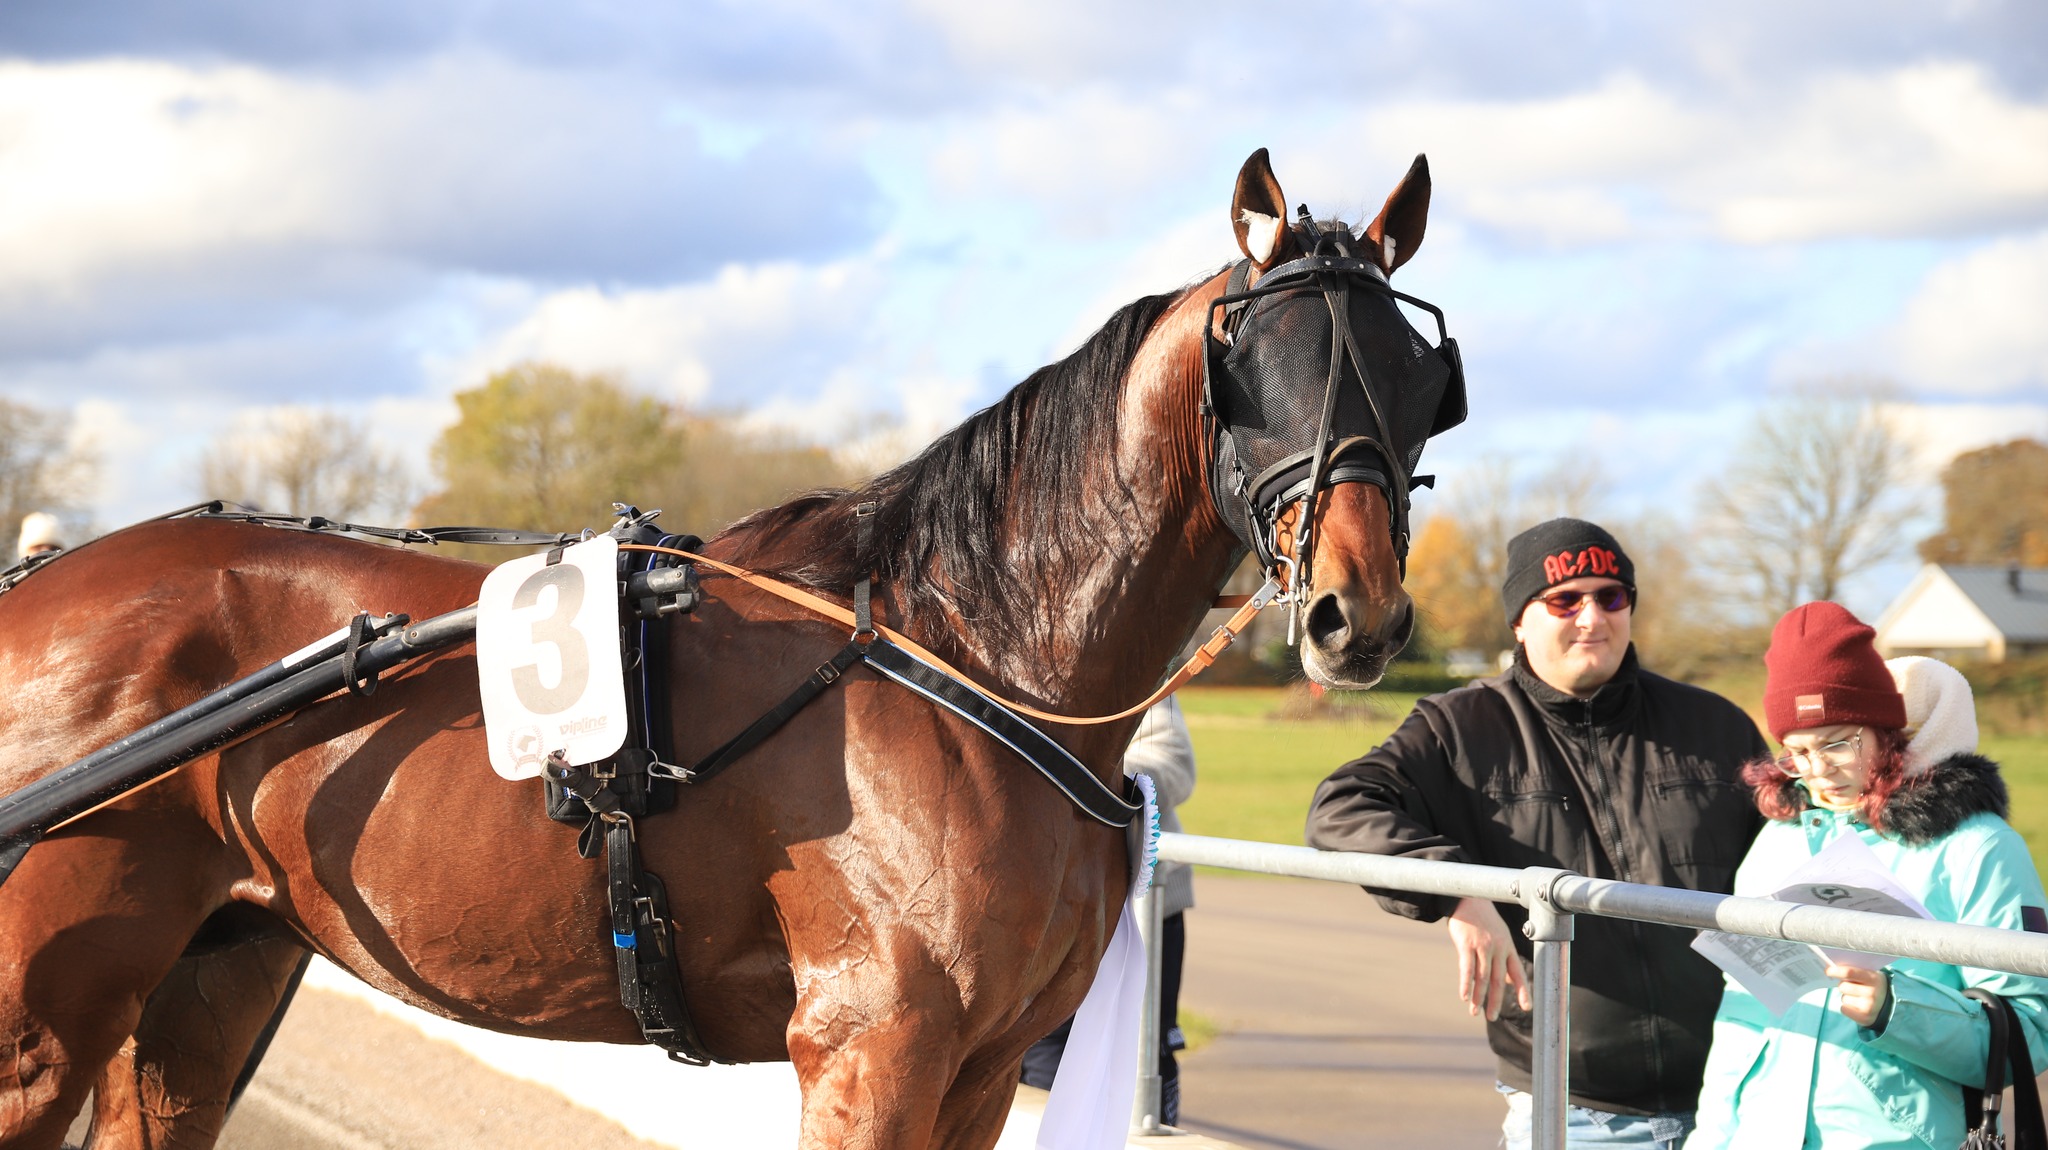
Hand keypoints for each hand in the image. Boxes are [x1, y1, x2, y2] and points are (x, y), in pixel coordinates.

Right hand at [1447, 897, 1531, 1020]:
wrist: (1467, 898)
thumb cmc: (1483, 919)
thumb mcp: (1500, 936)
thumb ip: (1505, 959)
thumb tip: (1511, 980)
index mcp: (1508, 947)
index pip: (1518, 972)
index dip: (1523, 990)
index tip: (1528, 1007)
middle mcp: (1498, 948)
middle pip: (1498, 979)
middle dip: (1495, 1000)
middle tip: (1492, 1017)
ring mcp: (1482, 946)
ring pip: (1482, 977)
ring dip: (1478, 997)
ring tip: (1475, 1012)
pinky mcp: (1466, 944)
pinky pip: (1467, 968)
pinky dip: (1465, 984)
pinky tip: (1464, 997)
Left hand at [1827, 964, 1889, 1026]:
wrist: (1886, 1004)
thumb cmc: (1871, 985)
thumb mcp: (1868, 974)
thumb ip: (1853, 971)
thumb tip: (1830, 969)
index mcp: (1874, 978)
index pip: (1850, 973)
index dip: (1836, 971)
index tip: (1828, 971)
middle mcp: (1872, 993)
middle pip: (1843, 987)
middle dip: (1843, 985)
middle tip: (1853, 986)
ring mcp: (1869, 1007)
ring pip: (1843, 998)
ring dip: (1847, 997)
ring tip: (1858, 997)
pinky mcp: (1865, 1018)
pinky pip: (1844, 1009)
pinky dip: (1847, 1007)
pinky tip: (1857, 1006)